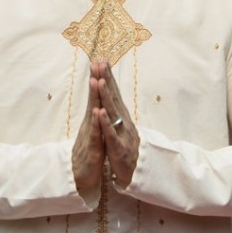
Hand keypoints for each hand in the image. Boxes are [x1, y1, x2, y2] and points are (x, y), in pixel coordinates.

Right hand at [71, 71, 105, 190]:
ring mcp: (90, 135)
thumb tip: (98, 102)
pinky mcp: (93, 148)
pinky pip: (96, 133)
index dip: (99, 79)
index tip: (100, 62)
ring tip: (96, 80)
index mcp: (93, 120)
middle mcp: (90, 124)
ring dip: (94, 97)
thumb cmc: (88, 154)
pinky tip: (98, 111)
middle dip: (96, 80)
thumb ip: (95, 117)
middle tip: (96, 62)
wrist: (79, 177)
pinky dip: (97, 122)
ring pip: (93, 113)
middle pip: (93, 99)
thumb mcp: (93, 133)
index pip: (96, 96)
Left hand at [91, 61, 138, 187]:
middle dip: (106, 79)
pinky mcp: (117, 147)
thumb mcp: (119, 126)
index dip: (107, 76)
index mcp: (121, 115)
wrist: (132, 172)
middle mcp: (123, 120)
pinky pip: (110, 133)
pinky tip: (100, 112)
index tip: (101, 60)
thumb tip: (111, 93)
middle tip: (101, 62)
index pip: (113, 92)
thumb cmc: (123, 147)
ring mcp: (121, 133)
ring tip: (99, 81)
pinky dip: (105, 123)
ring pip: (112, 112)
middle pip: (113, 96)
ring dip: (105, 96)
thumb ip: (115, 110)